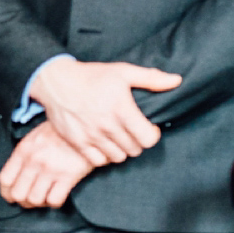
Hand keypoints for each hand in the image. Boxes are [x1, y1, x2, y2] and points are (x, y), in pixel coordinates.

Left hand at [0, 123, 94, 208]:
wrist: (87, 126)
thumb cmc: (61, 132)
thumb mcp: (36, 137)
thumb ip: (24, 155)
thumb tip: (17, 175)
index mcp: (24, 150)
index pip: (5, 179)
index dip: (6, 193)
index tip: (11, 197)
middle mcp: (34, 160)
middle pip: (18, 194)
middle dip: (23, 201)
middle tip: (30, 200)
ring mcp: (51, 169)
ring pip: (34, 200)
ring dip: (39, 203)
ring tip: (45, 198)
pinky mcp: (68, 176)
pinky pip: (54, 200)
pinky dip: (54, 202)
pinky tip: (58, 196)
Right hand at [28, 57, 180, 165]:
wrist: (57, 82)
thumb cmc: (92, 76)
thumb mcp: (123, 71)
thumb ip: (151, 78)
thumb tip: (176, 81)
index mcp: (122, 108)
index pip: (148, 138)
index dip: (152, 135)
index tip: (147, 128)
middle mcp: (107, 125)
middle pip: (134, 150)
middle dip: (137, 142)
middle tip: (132, 132)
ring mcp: (91, 135)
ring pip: (117, 157)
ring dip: (121, 150)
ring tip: (118, 138)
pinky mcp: (77, 142)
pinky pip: (97, 161)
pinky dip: (104, 156)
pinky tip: (104, 144)